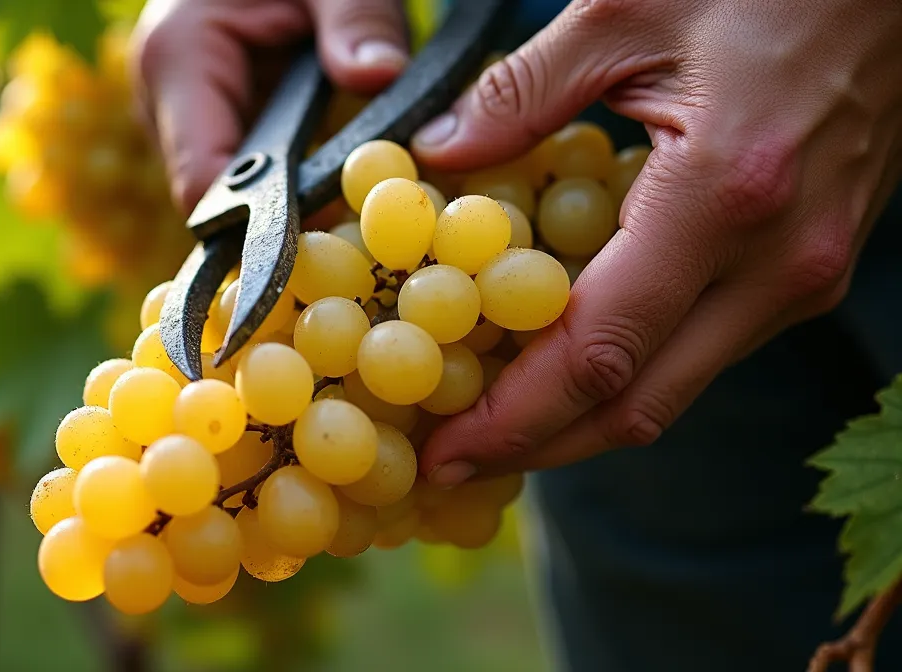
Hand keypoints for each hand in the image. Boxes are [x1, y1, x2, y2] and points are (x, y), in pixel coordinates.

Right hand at [129, 0, 408, 213]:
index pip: (201, 181)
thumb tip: (379, 74)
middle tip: (359, 234)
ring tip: (353, 210)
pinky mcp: (201, 122)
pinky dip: (284, 184)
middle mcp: (161, 98)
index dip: (257, 225)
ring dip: (285, 204)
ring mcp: (174, 114)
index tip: (331, 239)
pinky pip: (239, 171)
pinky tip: (335, 188)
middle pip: (211, 198)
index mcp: (178, 57)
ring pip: (225, 191)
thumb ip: (357, 19)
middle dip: (281, 220)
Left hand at [415, 0, 901, 486]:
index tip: (443, 449)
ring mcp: (806, 273)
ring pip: (677, 388)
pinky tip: (565, 359)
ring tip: (492, 421)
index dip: (513, 418)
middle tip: (451, 461)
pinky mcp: (811, 265)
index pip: (600, 352)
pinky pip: (706, 348)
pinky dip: (629, 372)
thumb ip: (520, 93)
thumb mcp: (626, 10)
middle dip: (537, 448)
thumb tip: (432, 157)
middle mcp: (779, 262)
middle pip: (639, 405)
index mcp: (725, 198)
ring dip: (580, 419)